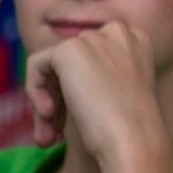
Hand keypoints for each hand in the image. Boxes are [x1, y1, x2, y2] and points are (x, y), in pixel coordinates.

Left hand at [25, 22, 168, 165]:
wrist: (134, 140)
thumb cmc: (132, 128)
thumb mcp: (123, 92)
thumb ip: (99, 75)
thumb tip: (65, 82)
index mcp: (137, 41)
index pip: (94, 55)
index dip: (81, 85)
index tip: (78, 115)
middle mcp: (118, 32)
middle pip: (73, 60)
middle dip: (60, 96)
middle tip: (55, 131)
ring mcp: (94, 38)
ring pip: (53, 65)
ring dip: (48, 100)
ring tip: (50, 134)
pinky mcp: (69, 49)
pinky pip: (36, 64)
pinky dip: (35, 91)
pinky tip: (49, 115)